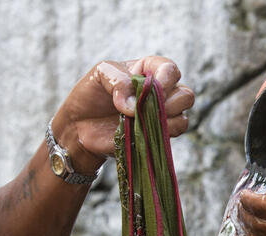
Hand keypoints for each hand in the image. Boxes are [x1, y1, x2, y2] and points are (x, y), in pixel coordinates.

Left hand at [52, 56, 195, 173]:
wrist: (79, 125)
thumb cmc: (91, 93)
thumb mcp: (100, 74)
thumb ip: (118, 82)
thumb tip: (134, 106)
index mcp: (149, 70)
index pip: (170, 70)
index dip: (167, 79)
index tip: (152, 89)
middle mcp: (161, 93)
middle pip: (185, 95)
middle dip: (168, 103)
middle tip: (145, 108)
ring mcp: (161, 116)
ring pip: (182, 117)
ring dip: (163, 120)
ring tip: (138, 120)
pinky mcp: (157, 136)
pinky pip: (173, 135)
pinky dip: (160, 134)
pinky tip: (141, 131)